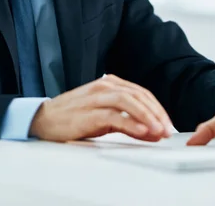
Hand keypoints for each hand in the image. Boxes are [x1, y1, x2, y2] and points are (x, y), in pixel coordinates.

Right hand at [29, 74, 173, 141]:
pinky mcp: (89, 112)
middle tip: (168, 129)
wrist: (45, 119)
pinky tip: (142, 131)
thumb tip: (152, 131)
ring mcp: (96, 98)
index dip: (157, 107)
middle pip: (138, 95)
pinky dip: (131, 123)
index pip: (140, 92)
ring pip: (128, 101)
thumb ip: (127, 119)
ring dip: (147, 116)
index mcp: (109, 83)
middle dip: (156, 113)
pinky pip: (114, 116)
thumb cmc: (74, 116)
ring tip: (159, 130)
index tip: (168, 123)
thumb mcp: (104, 115)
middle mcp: (104, 87)